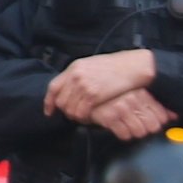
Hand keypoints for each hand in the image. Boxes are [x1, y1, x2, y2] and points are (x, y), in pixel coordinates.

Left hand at [44, 48, 158, 122]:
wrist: (133, 66)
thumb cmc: (116, 66)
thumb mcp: (92, 64)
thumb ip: (79, 74)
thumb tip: (71, 88)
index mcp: (74, 67)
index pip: (54, 87)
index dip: (49, 101)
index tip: (49, 111)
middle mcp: (76, 76)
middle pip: (61, 101)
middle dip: (66, 111)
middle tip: (74, 115)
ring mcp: (84, 85)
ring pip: (70, 109)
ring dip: (75, 116)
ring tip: (84, 116)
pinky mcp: (94, 95)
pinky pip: (81, 112)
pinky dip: (84, 118)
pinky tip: (90, 117)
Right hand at [93, 88, 176, 140]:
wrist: (89, 92)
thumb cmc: (114, 94)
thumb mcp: (137, 95)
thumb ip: (157, 106)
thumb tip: (175, 116)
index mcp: (141, 93)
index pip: (161, 116)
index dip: (157, 123)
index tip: (151, 122)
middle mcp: (132, 100)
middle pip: (152, 127)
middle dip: (147, 129)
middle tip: (139, 125)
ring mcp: (120, 109)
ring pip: (139, 132)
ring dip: (134, 132)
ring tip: (128, 125)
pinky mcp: (109, 117)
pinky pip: (124, 134)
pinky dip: (123, 134)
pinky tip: (120, 127)